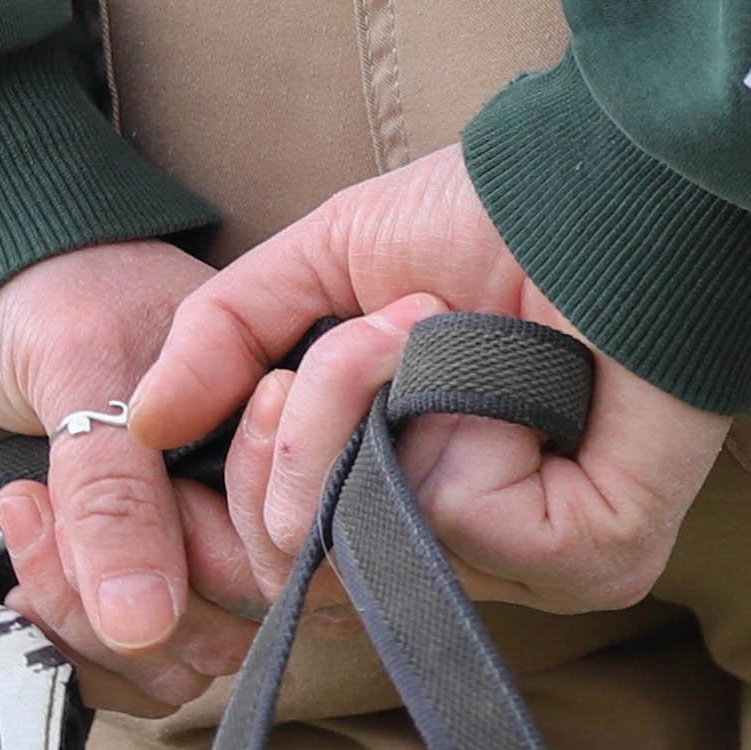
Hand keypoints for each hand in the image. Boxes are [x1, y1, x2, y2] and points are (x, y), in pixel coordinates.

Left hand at [0, 239, 266, 718]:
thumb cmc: (50, 302)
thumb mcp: (83, 373)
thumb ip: (116, 496)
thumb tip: (142, 627)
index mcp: (279, 440)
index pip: (278, 563)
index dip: (200, 558)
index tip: (93, 482)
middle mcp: (251, 510)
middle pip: (229, 628)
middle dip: (120, 589)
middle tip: (38, 496)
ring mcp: (193, 556)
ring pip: (175, 663)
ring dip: (81, 621)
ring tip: (20, 517)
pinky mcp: (129, 590)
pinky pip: (128, 672)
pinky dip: (65, 648)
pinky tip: (14, 588)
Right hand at [126, 145, 735, 621]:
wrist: (615, 181)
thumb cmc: (496, 213)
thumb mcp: (327, 262)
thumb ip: (224, 336)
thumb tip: (135, 424)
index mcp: (404, 491)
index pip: (275, 555)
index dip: (236, 485)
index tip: (257, 390)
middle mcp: (466, 547)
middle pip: (296, 568)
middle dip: (287, 441)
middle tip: (361, 338)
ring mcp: (533, 565)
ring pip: (361, 543)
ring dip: (363, 406)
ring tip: (432, 327)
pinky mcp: (595, 555)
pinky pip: (451, 527)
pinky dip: (446, 429)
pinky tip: (501, 375)